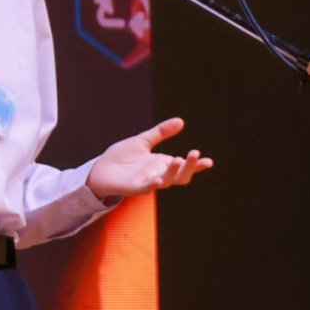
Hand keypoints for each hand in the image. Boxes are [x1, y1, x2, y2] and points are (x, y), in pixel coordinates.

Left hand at [86, 117, 211, 199]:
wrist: (101, 168)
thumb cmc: (122, 157)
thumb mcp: (143, 141)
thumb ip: (161, 132)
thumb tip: (180, 121)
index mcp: (162, 164)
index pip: (184, 166)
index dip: (196, 165)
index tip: (209, 161)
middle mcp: (158, 175)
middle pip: (180, 176)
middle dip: (189, 167)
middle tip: (194, 154)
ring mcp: (147, 182)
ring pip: (166, 181)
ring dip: (173, 172)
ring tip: (178, 159)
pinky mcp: (133, 188)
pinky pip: (146, 188)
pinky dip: (153, 184)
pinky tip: (158, 179)